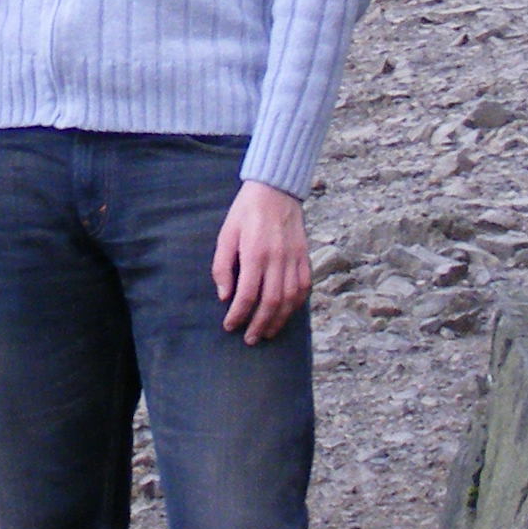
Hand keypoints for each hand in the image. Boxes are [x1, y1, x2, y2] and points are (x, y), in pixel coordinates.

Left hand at [213, 180, 310, 343]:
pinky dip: (296, 305)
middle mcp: (277, 258)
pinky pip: (304, 287)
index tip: (230, 326)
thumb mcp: (226, 234)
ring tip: (266, 333)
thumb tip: (224, 296)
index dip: (238, 315)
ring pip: (290, 299)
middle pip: (271, 303)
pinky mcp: (304, 256)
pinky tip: (286, 314)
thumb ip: (222, 266)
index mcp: (254, 253)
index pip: (246, 294)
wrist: (275, 189)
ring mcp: (294, 258)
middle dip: (259, 325)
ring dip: (278, 320)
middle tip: (249, 339)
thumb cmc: (246, 211)